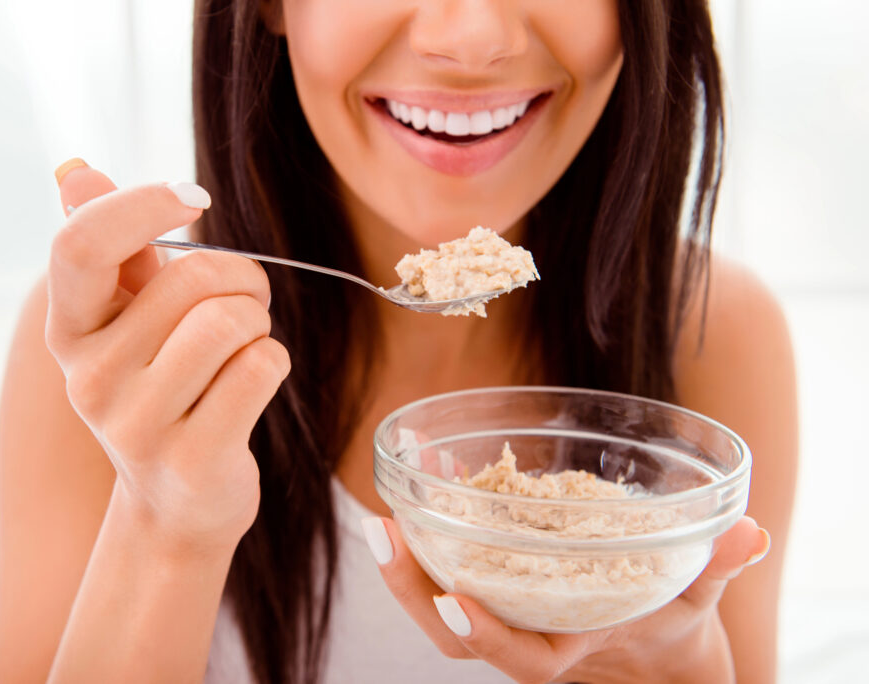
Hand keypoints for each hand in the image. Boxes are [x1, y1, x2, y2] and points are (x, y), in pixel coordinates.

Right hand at [45, 160, 289, 551]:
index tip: (193, 197)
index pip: (81, 245)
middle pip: (193, 279)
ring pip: (231, 322)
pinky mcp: (192, 459)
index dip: (141, 205)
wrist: (175, 503)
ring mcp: (136, 425)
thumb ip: (111, 247)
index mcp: (68, 330)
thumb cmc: (160, 389)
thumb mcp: (126, 320)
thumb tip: (79, 171)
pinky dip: (273, 360)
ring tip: (245, 345)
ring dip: (258, 322)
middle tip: (245, 302)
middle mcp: (89, 377)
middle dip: (241, 278)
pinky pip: (259, 366)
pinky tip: (254, 383)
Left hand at [362, 515, 769, 682]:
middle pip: (453, 631)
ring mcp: (505, 609)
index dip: (486, 635)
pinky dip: (435, 524)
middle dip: (412, 586)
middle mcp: (524, 632)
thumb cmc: (670, 625)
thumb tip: (750, 532)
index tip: (454, 605)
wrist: (648, 649)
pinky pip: (454, 561)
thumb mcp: (696, 601)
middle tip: (381, 532)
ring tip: (384, 503)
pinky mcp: (498, 582)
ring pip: (440, 597)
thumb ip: (716, 568)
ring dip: (408, 556)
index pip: (520, 657)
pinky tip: (428, 472)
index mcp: (567, 648)